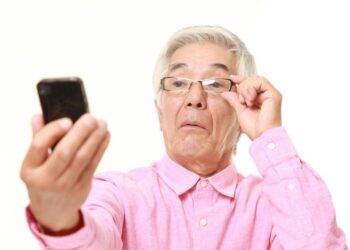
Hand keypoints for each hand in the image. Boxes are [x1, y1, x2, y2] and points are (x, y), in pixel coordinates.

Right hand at [20, 114, 109, 232]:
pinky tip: (105, 135)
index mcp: (29, 169)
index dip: (53, 131)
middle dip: (80, 132)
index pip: (38, 146)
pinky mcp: (82, 187)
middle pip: (65, 152)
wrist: (53, 211)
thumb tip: (39, 115)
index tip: (68, 120)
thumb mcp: (34, 163)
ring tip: (102, 123)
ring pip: (83, 158)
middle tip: (91, 118)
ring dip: (95, 138)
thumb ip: (37, 138)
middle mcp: (45, 179)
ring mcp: (65, 185)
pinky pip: (93, 164)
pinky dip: (101, 148)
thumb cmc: (43, 179)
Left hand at [222, 75, 281, 139]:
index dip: (241, 79)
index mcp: (261, 98)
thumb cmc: (254, 128)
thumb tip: (225, 93)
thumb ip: (235, 100)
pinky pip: (261, 82)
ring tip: (247, 102)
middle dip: (242, 87)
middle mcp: (267, 94)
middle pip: (252, 79)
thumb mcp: (241, 111)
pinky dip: (251, 89)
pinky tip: (251, 101)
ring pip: (256, 79)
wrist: (262, 136)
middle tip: (241, 101)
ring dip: (246, 89)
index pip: (251, 83)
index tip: (231, 78)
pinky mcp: (274, 94)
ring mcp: (271, 94)